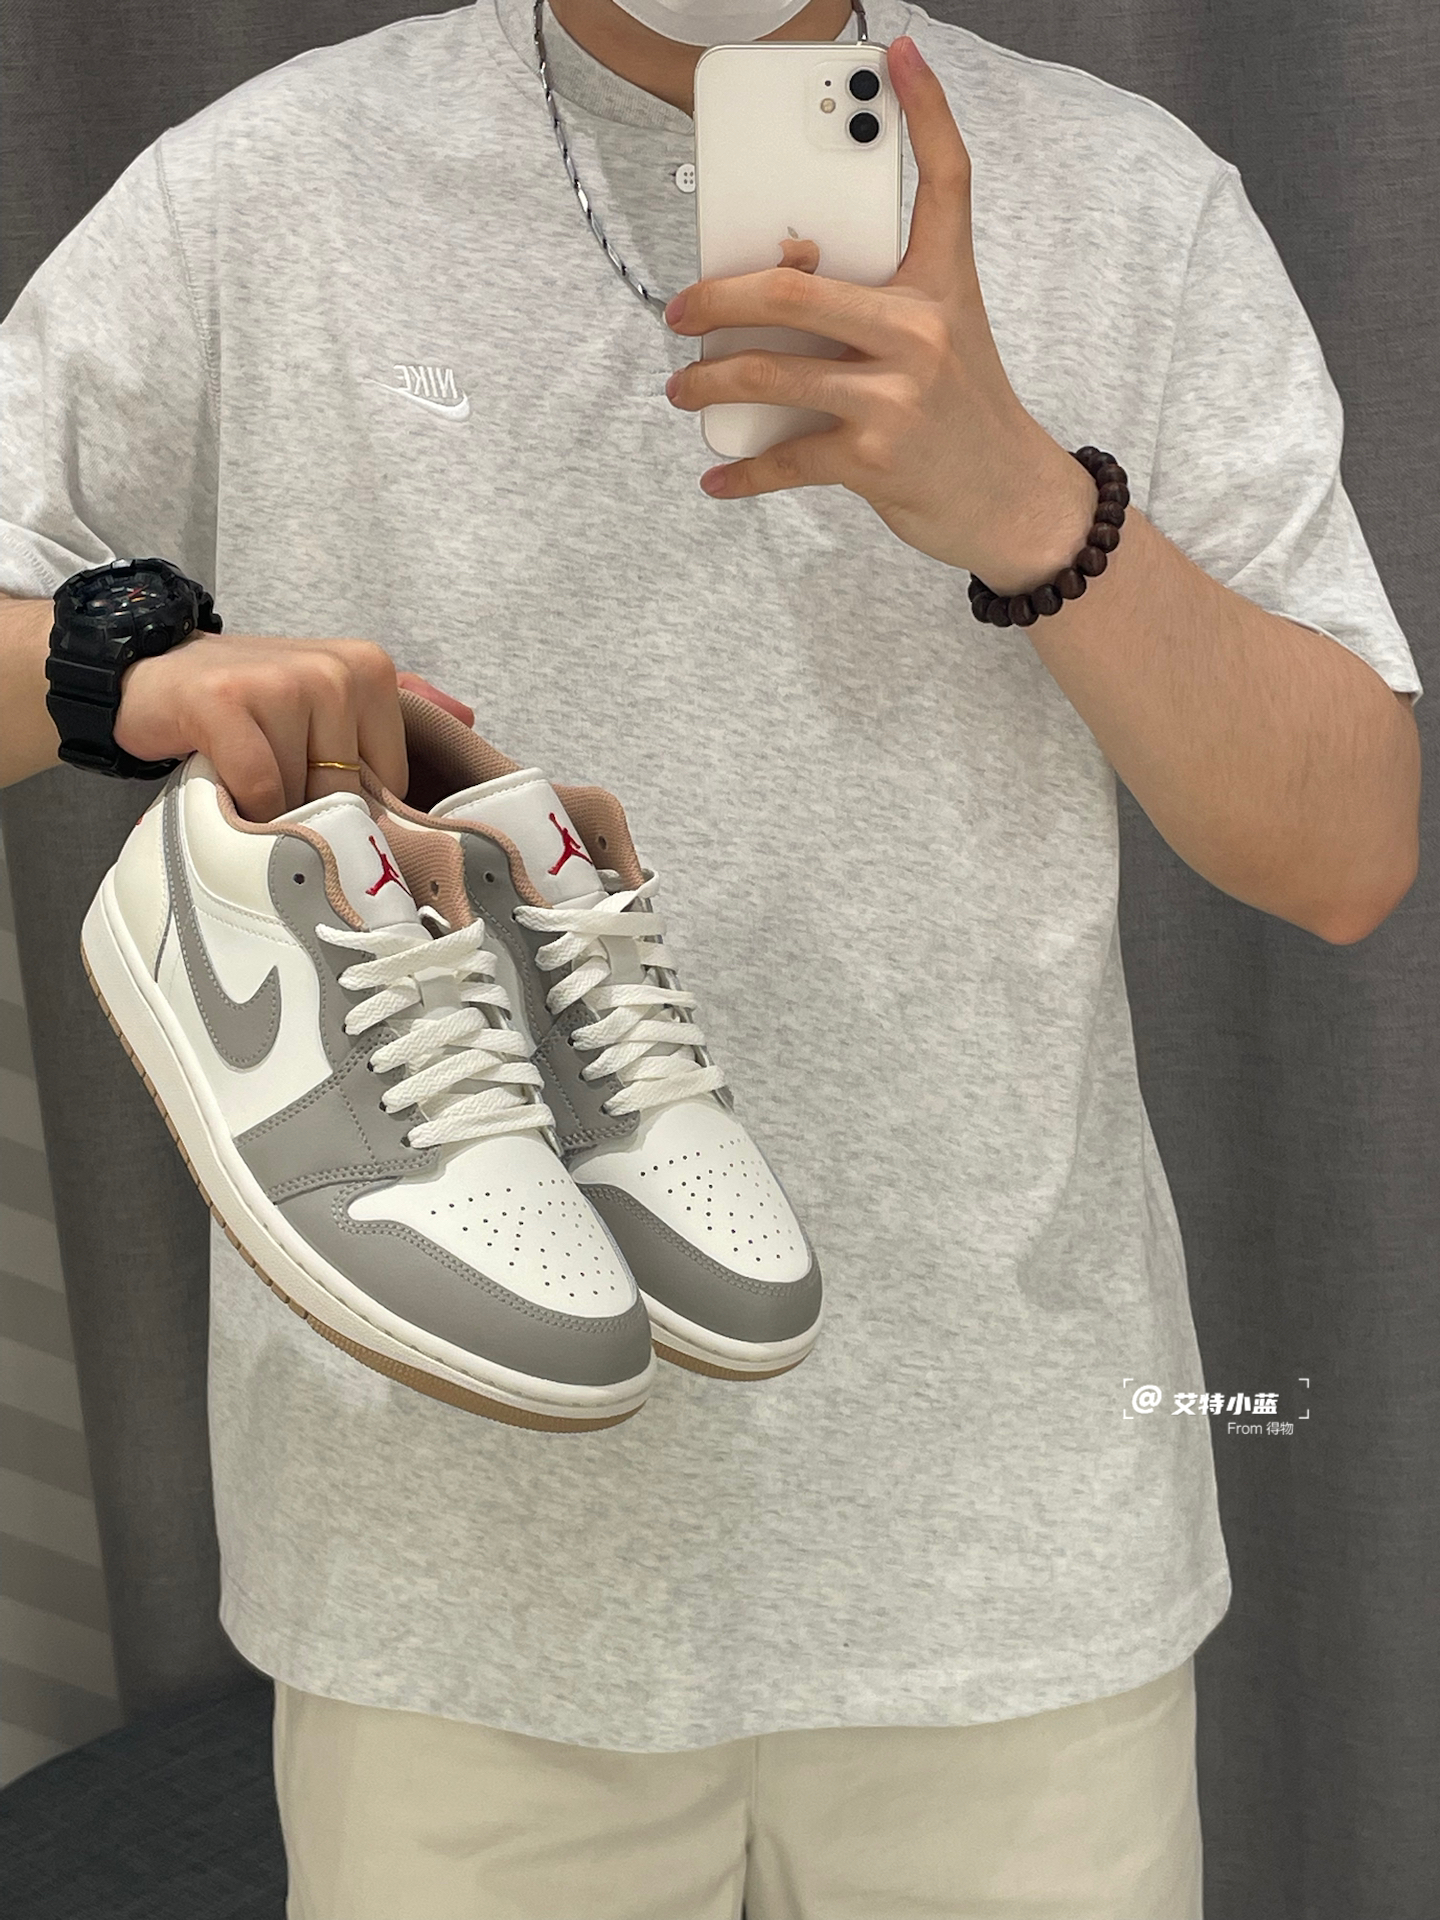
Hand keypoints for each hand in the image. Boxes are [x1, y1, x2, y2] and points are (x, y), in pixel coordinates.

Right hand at [115, 635, 473, 822]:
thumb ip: (399, 707)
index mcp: (370, 671)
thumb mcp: (330, 699)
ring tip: (246, 778)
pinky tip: (226, 786)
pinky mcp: (227, 703)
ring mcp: (282, 683)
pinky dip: (243, 805)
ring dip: (271, 809)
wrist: (155, 674)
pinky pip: (260, 789)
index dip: (355, 808)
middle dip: (312, 811)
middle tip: (274, 785)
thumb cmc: (253, 703)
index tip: (317, 792)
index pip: (391, 783)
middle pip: (349, 795)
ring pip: (303, 797)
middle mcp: (334, 671)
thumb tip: (467, 718)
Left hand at [662, 35, 1094, 592]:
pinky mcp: (873, 457)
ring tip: (686, 388)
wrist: (1014, 502)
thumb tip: (792, 268)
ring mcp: (894, 397)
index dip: (926, 111)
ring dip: (709, 384)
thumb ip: (878, 300)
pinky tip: (718, 475)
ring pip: (771, 372)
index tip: (899, 55)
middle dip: (717, 297)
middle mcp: (920, 332)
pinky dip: (743, 471)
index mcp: (942, 287)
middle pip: (794, 286)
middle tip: (681, 309)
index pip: (944, 182)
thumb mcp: (946, 338)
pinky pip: (785, 458)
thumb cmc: (966, 415)